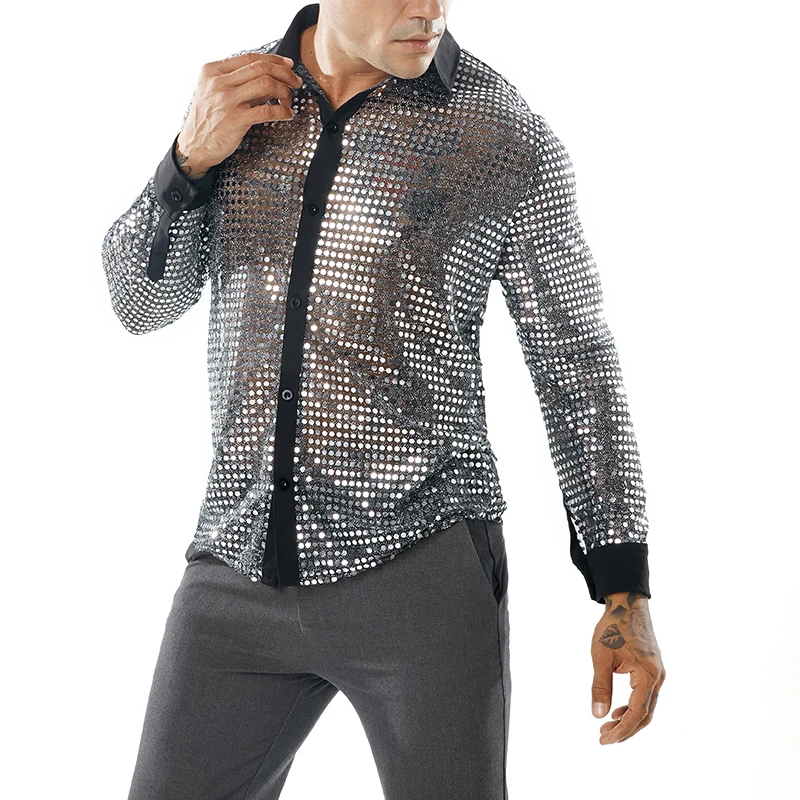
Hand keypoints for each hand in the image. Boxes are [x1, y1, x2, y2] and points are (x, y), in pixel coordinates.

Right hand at [175, 52, 304, 177]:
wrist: (194, 147)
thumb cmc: (207, 121)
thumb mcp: (213, 92)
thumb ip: (237, 83)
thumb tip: (268, 78)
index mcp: (212, 71)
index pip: (250, 58)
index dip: (274, 60)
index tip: (288, 65)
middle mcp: (219, 82)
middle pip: (261, 68)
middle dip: (285, 73)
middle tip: (296, 82)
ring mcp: (227, 101)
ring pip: (266, 84)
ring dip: (284, 91)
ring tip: (289, 101)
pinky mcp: (236, 120)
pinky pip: (267, 110)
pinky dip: (282, 111)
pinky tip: (287, 114)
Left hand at [591, 591, 664, 744]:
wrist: (627, 605)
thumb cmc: (613, 628)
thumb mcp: (601, 657)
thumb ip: (600, 686)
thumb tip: (597, 715)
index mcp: (648, 675)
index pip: (637, 713)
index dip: (622, 730)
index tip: (604, 739)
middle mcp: (657, 677)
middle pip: (645, 715)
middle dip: (625, 729)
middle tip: (603, 737)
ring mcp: (657, 674)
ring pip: (646, 707)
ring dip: (628, 719)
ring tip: (606, 726)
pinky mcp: (652, 670)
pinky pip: (645, 696)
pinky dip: (632, 707)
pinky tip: (616, 710)